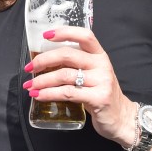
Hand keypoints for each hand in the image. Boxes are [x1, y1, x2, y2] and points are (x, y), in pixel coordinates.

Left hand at [23, 27, 133, 146]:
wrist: (121, 117)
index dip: (64, 32)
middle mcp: (102, 65)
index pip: (85, 35)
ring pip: (64, 75)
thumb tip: (44, 60)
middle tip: (30, 67)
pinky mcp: (98, 98)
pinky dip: (49, 94)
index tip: (46, 35)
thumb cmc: (101, 93)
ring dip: (42, 80)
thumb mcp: (94, 74)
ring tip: (30, 86)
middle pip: (68, 55)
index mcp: (100, 55)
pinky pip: (67, 93)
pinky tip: (39, 96)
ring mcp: (102, 81)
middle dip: (44, 60)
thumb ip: (77, 64)